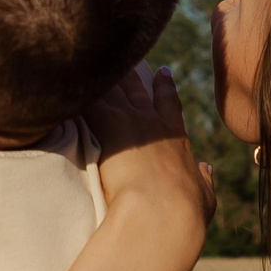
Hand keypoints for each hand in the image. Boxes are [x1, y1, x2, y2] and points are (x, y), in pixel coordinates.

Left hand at [87, 67, 214, 236]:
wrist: (161, 210)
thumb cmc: (184, 211)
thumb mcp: (203, 197)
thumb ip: (204, 181)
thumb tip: (206, 170)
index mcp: (175, 138)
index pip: (170, 104)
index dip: (166, 86)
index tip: (163, 72)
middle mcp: (152, 123)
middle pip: (138, 89)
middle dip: (129, 72)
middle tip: (122, 59)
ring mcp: (129, 120)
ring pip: (113, 87)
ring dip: (102, 75)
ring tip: (88, 60)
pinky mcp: (106, 124)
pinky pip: (89, 97)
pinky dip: (78, 88)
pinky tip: (64, 76)